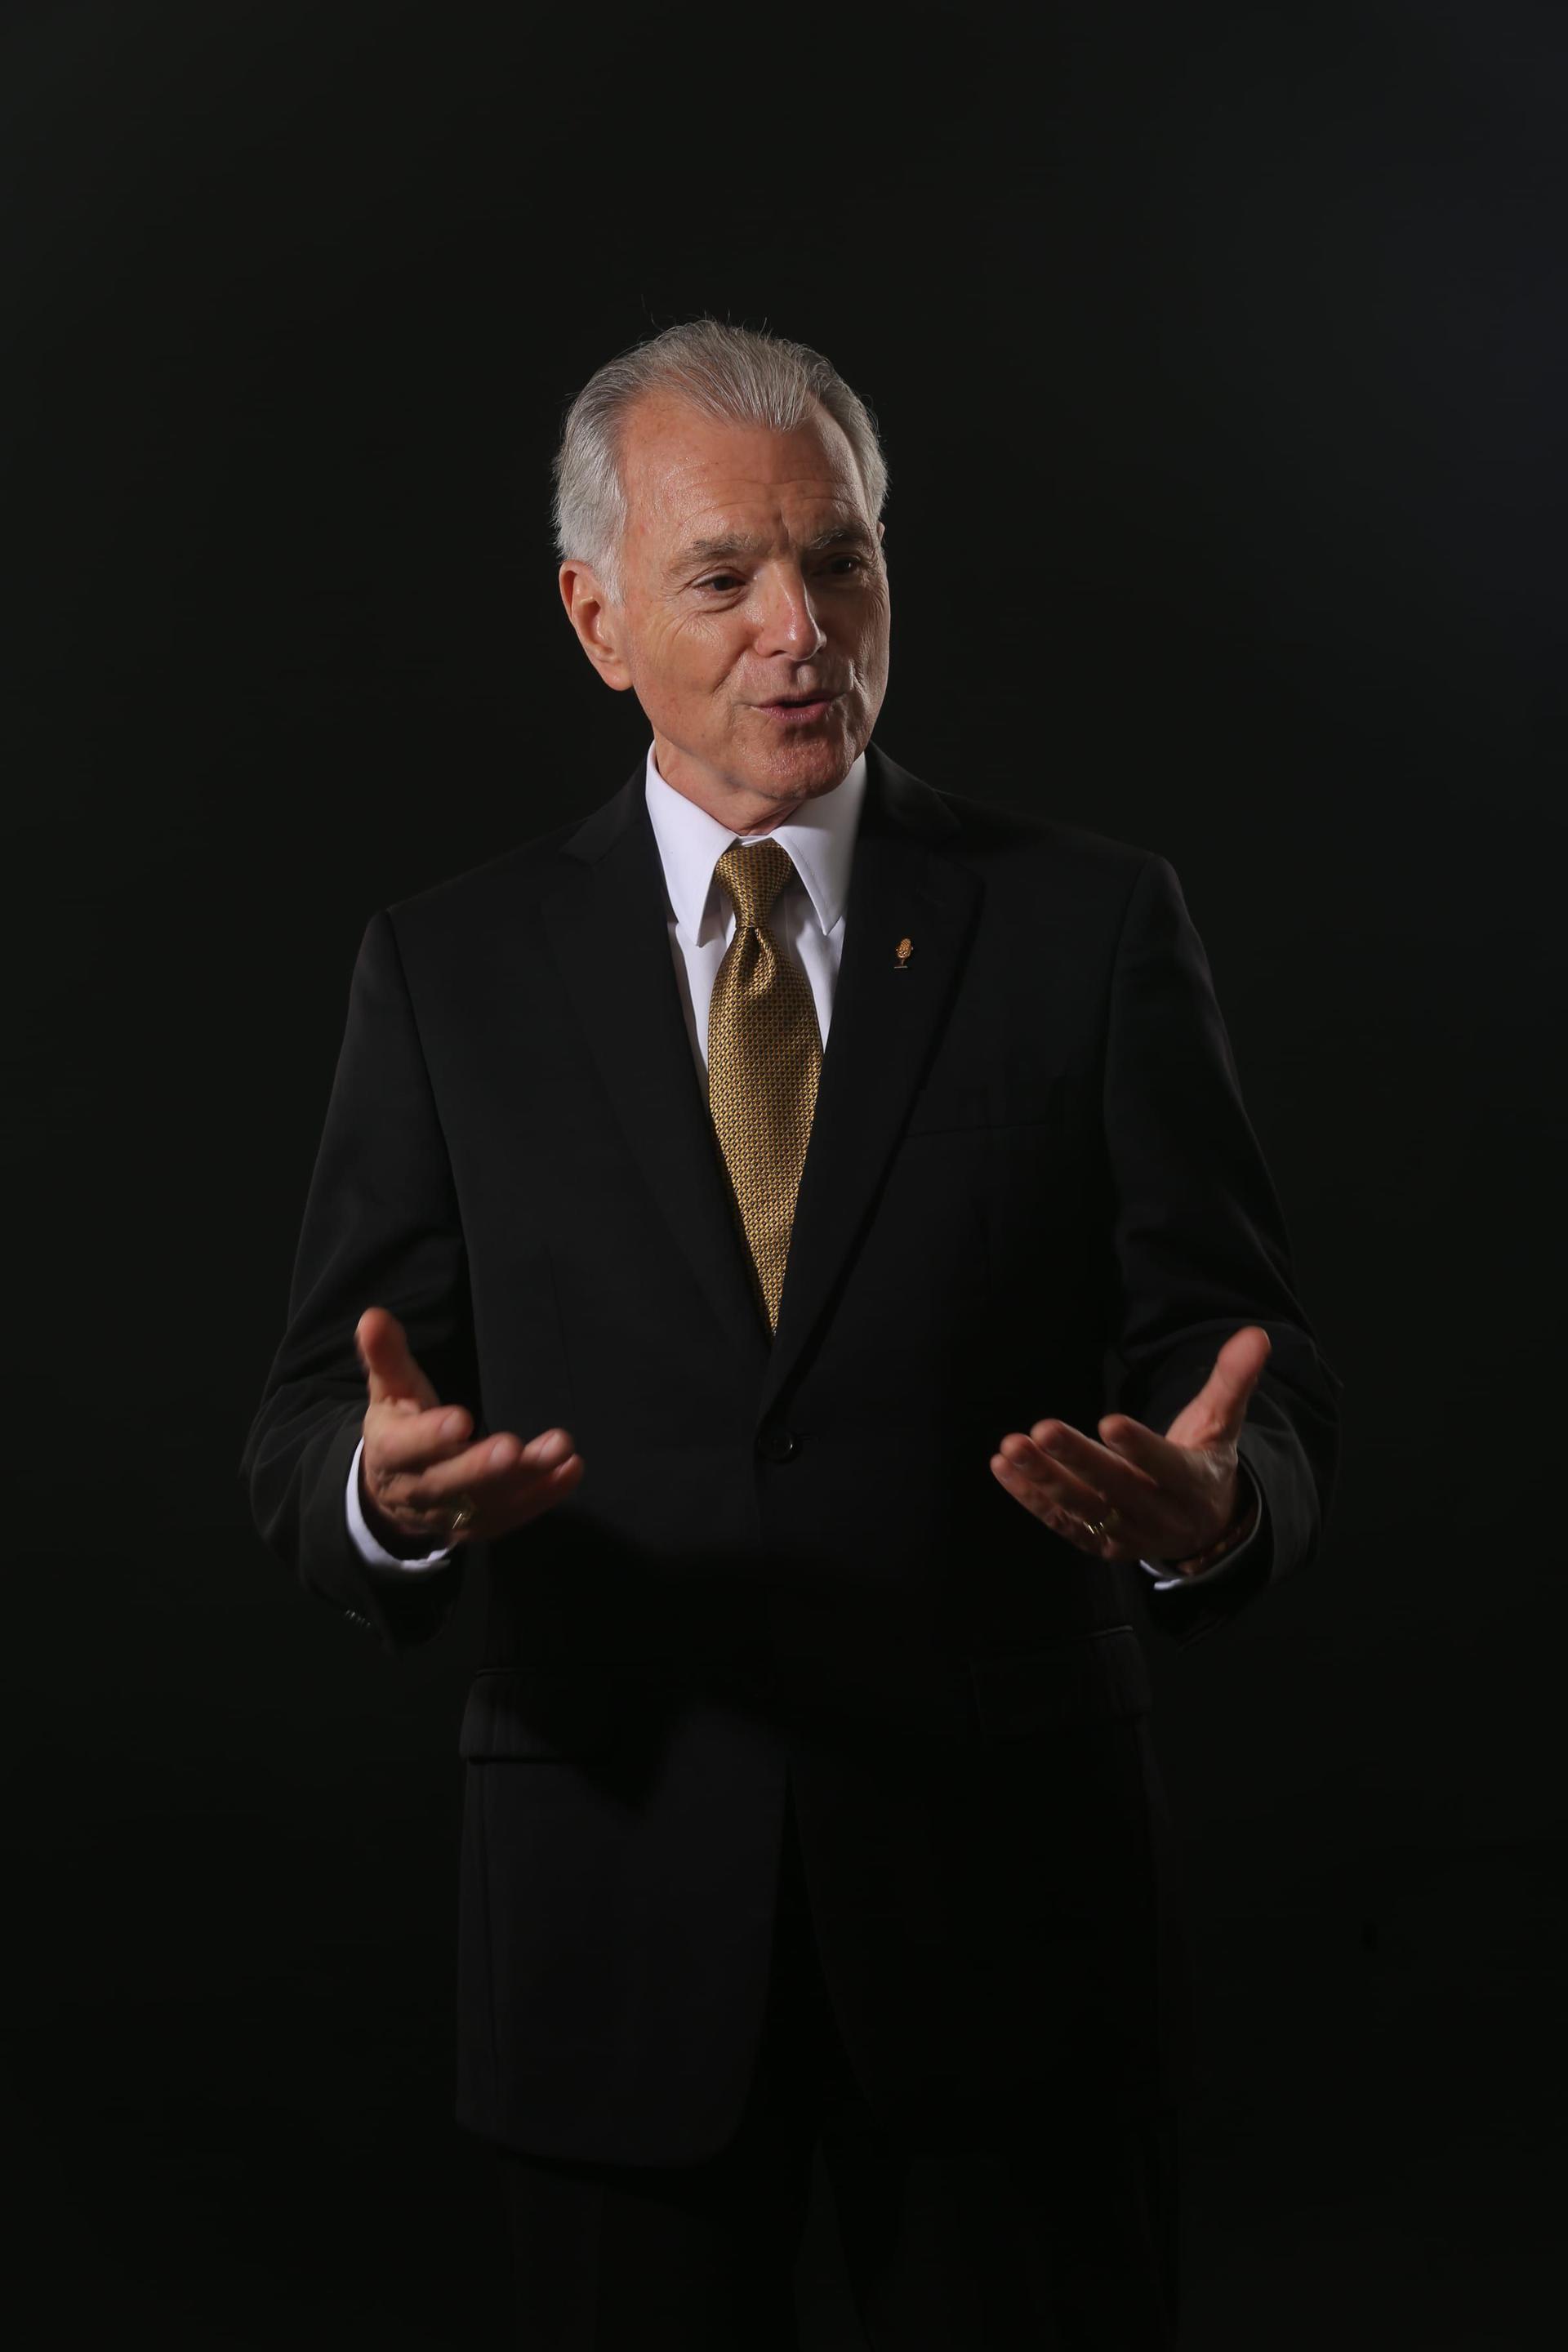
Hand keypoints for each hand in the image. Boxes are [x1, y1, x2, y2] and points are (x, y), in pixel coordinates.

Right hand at [355, 1305, 584, 1551]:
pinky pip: (511, 1516)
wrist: (391, 1492)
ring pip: (487, 1502)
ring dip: (527, 1478)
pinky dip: (543, 1496)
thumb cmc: (399, 1426)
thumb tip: (373, 1316)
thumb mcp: (388, 1390)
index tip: (462, 1419)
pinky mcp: (478, 1526)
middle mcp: (418, 1490)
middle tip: (513, 1447)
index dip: (430, 1436)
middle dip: (481, 1467)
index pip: (405, 1447)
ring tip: (561, 1449)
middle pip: (448, 1483)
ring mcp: (449, 1515)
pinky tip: (572, 1470)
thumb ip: (386, 1356)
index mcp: (390, 1451)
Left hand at [989, 1326, 1269, 1571]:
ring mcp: (1125, 1534)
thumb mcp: (1222, 1423)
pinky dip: (1030, 1497)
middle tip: (1042, 1429)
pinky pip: (1060, 1522)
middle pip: (1116, 1489)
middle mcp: (1160, 1516)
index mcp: (1193, 1485)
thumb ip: (1232, 1381)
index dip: (1140, 1447)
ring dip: (1043, 1480)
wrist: (1201, 1528)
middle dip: (1078, 1460)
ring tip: (1010, 1447)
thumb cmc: (1203, 1461)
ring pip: (1081, 1510)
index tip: (1109, 1421)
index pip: (1167, 1466)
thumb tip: (1256, 1334)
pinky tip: (1003, 1467)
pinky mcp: (1096, 1543)